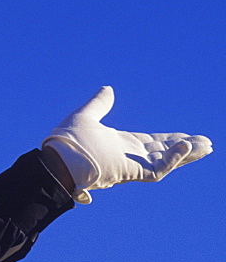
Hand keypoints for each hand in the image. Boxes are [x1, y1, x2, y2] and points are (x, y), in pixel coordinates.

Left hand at [43, 86, 211, 202]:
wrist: (56, 160)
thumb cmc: (65, 142)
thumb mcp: (85, 117)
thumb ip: (99, 104)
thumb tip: (108, 88)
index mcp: (117, 144)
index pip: (148, 143)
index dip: (168, 140)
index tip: (185, 136)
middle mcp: (126, 156)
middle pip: (161, 153)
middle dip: (183, 149)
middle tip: (206, 144)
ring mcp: (129, 166)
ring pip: (164, 162)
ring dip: (185, 155)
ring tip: (206, 147)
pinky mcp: (129, 173)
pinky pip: (156, 170)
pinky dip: (172, 159)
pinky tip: (185, 146)